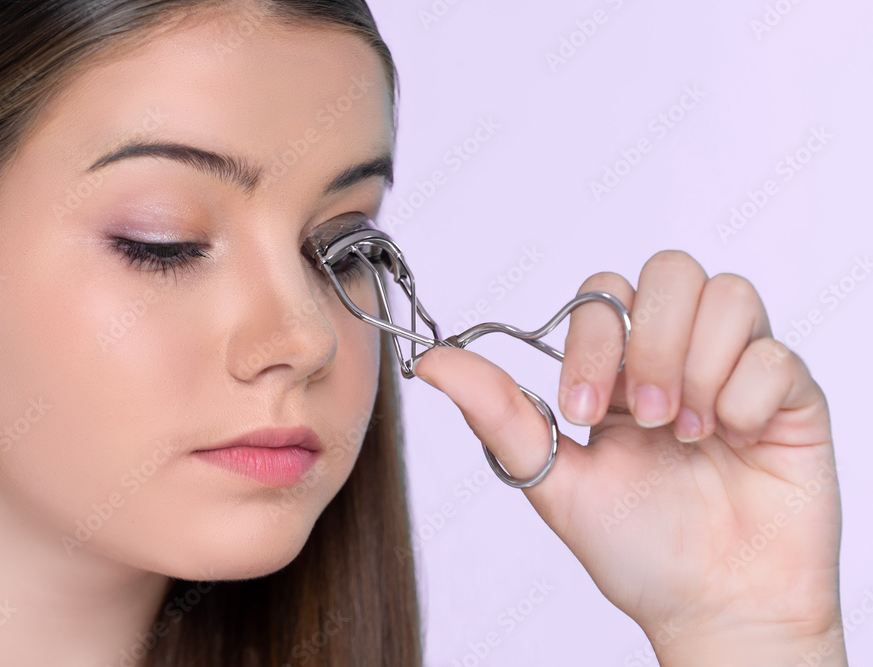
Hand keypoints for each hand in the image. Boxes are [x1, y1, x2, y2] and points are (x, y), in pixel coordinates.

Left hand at [411, 250, 845, 664]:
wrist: (715, 606)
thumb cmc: (638, 547)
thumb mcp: (554, 480)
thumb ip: (497, 414)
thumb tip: (430, 360)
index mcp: (618, 370)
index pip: (603, 296)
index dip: (593, 340)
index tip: (583, 410)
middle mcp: (677, 355)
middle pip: (670, 270)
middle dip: (652, 343)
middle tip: (647, 419)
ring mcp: (736, 369)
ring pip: (728, 294)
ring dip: (699, 366)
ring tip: (689, 435)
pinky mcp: (790, 394)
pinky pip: (777, 351)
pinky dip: (747, 396)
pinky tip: (734, 439)